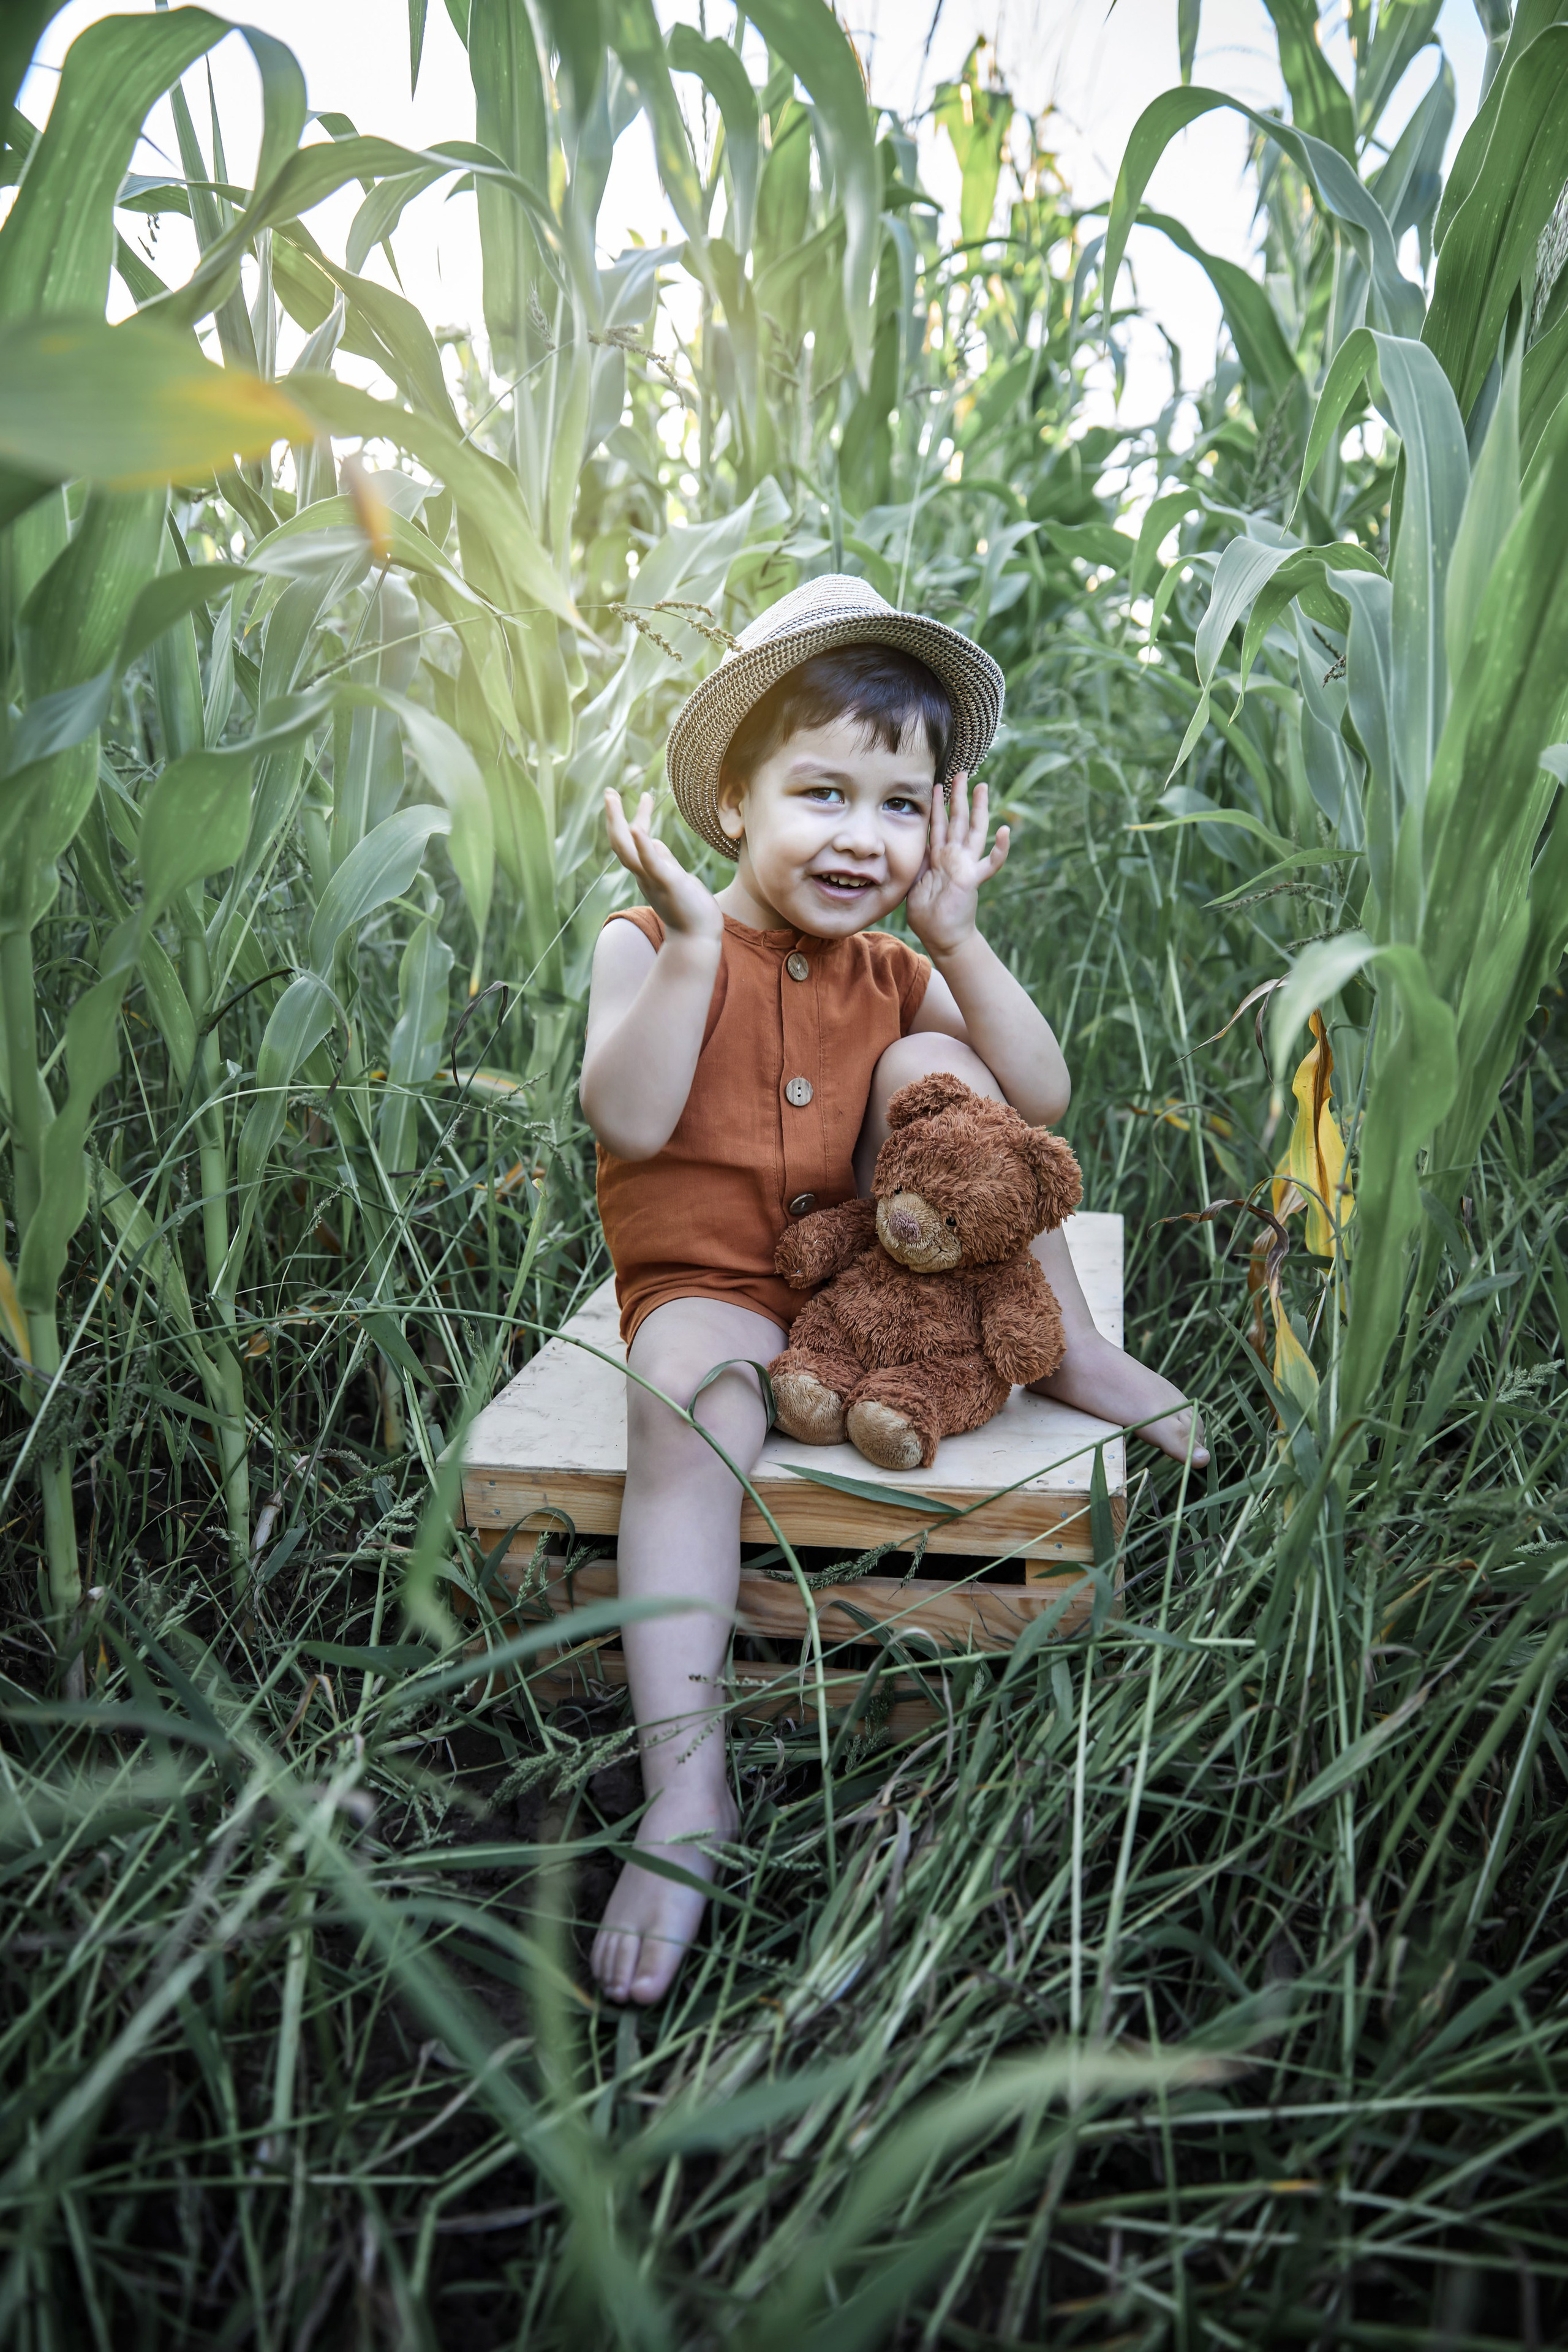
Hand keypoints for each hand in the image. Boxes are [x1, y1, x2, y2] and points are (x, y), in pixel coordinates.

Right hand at [605, 790, 722, 943]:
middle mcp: (644, 876)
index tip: (646, 796)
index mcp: (647, 873)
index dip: (637, 818)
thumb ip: (664, 862)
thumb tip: (655, 841)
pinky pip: (650, 864)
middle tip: (609, 791)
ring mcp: (653, 880)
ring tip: (612, 798)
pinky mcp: (667, 884)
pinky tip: (636, 828)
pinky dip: (642, 846)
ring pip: (626, 851)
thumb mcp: (676, 879)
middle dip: (613, 817)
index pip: (635, 842)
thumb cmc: (691, 911)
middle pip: (620, 843)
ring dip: (617, 823)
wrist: (698, 939)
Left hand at [904, 774, 1009, 958]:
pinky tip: (1006, 832)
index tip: (937, 785)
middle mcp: (954, 857)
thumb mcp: (914, 884)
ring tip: (982, 787)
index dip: (938, 806)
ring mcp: (965, 866)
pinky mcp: (972, 879)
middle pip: (957, 820)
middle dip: (958, 796)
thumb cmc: (928, 915)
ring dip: (978, 809)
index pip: (939, 826)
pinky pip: (990, 863)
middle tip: (961, 773)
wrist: (942, 937)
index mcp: (939, 858)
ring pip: (974, 831)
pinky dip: (1000, 849)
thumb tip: (907, 850)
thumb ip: (916, 864)